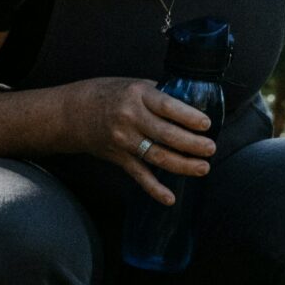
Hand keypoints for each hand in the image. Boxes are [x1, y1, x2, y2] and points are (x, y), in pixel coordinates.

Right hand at [62, 77, 215, 203]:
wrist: (73, 112)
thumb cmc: (111, 94)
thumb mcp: (136, 85)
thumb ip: (162, 95)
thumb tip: (194, 105)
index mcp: (139, 95)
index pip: (168, 107)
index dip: (189, 117)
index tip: (207, 124)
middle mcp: (130, 118)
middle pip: (166, 135)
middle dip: (192, 144)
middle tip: (211, 148)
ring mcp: (123, 140)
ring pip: (157, 156)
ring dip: (182, 165)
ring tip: (203, 168)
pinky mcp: (119, 157)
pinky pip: (139, 175)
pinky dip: (154, 189)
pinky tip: (170, 199)